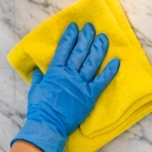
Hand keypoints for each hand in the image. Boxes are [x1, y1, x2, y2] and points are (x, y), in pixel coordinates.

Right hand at [11, 22, 119, 151]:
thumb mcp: (35, 90)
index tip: (74, 27)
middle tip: (90, 27)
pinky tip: (116, 61)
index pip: (63, 50)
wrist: (48, 124)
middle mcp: (69, 75)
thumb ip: (38, 79)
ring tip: (103, 38)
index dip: (69, 37)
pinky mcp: (90, 95)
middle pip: (79, 53)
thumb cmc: (39, 108)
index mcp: (55, 72)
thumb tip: (37, 71)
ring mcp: (80, 84)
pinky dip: (110, 71)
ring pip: (92, 63)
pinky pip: (102, 81)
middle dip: (85, 38)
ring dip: (98, 49)